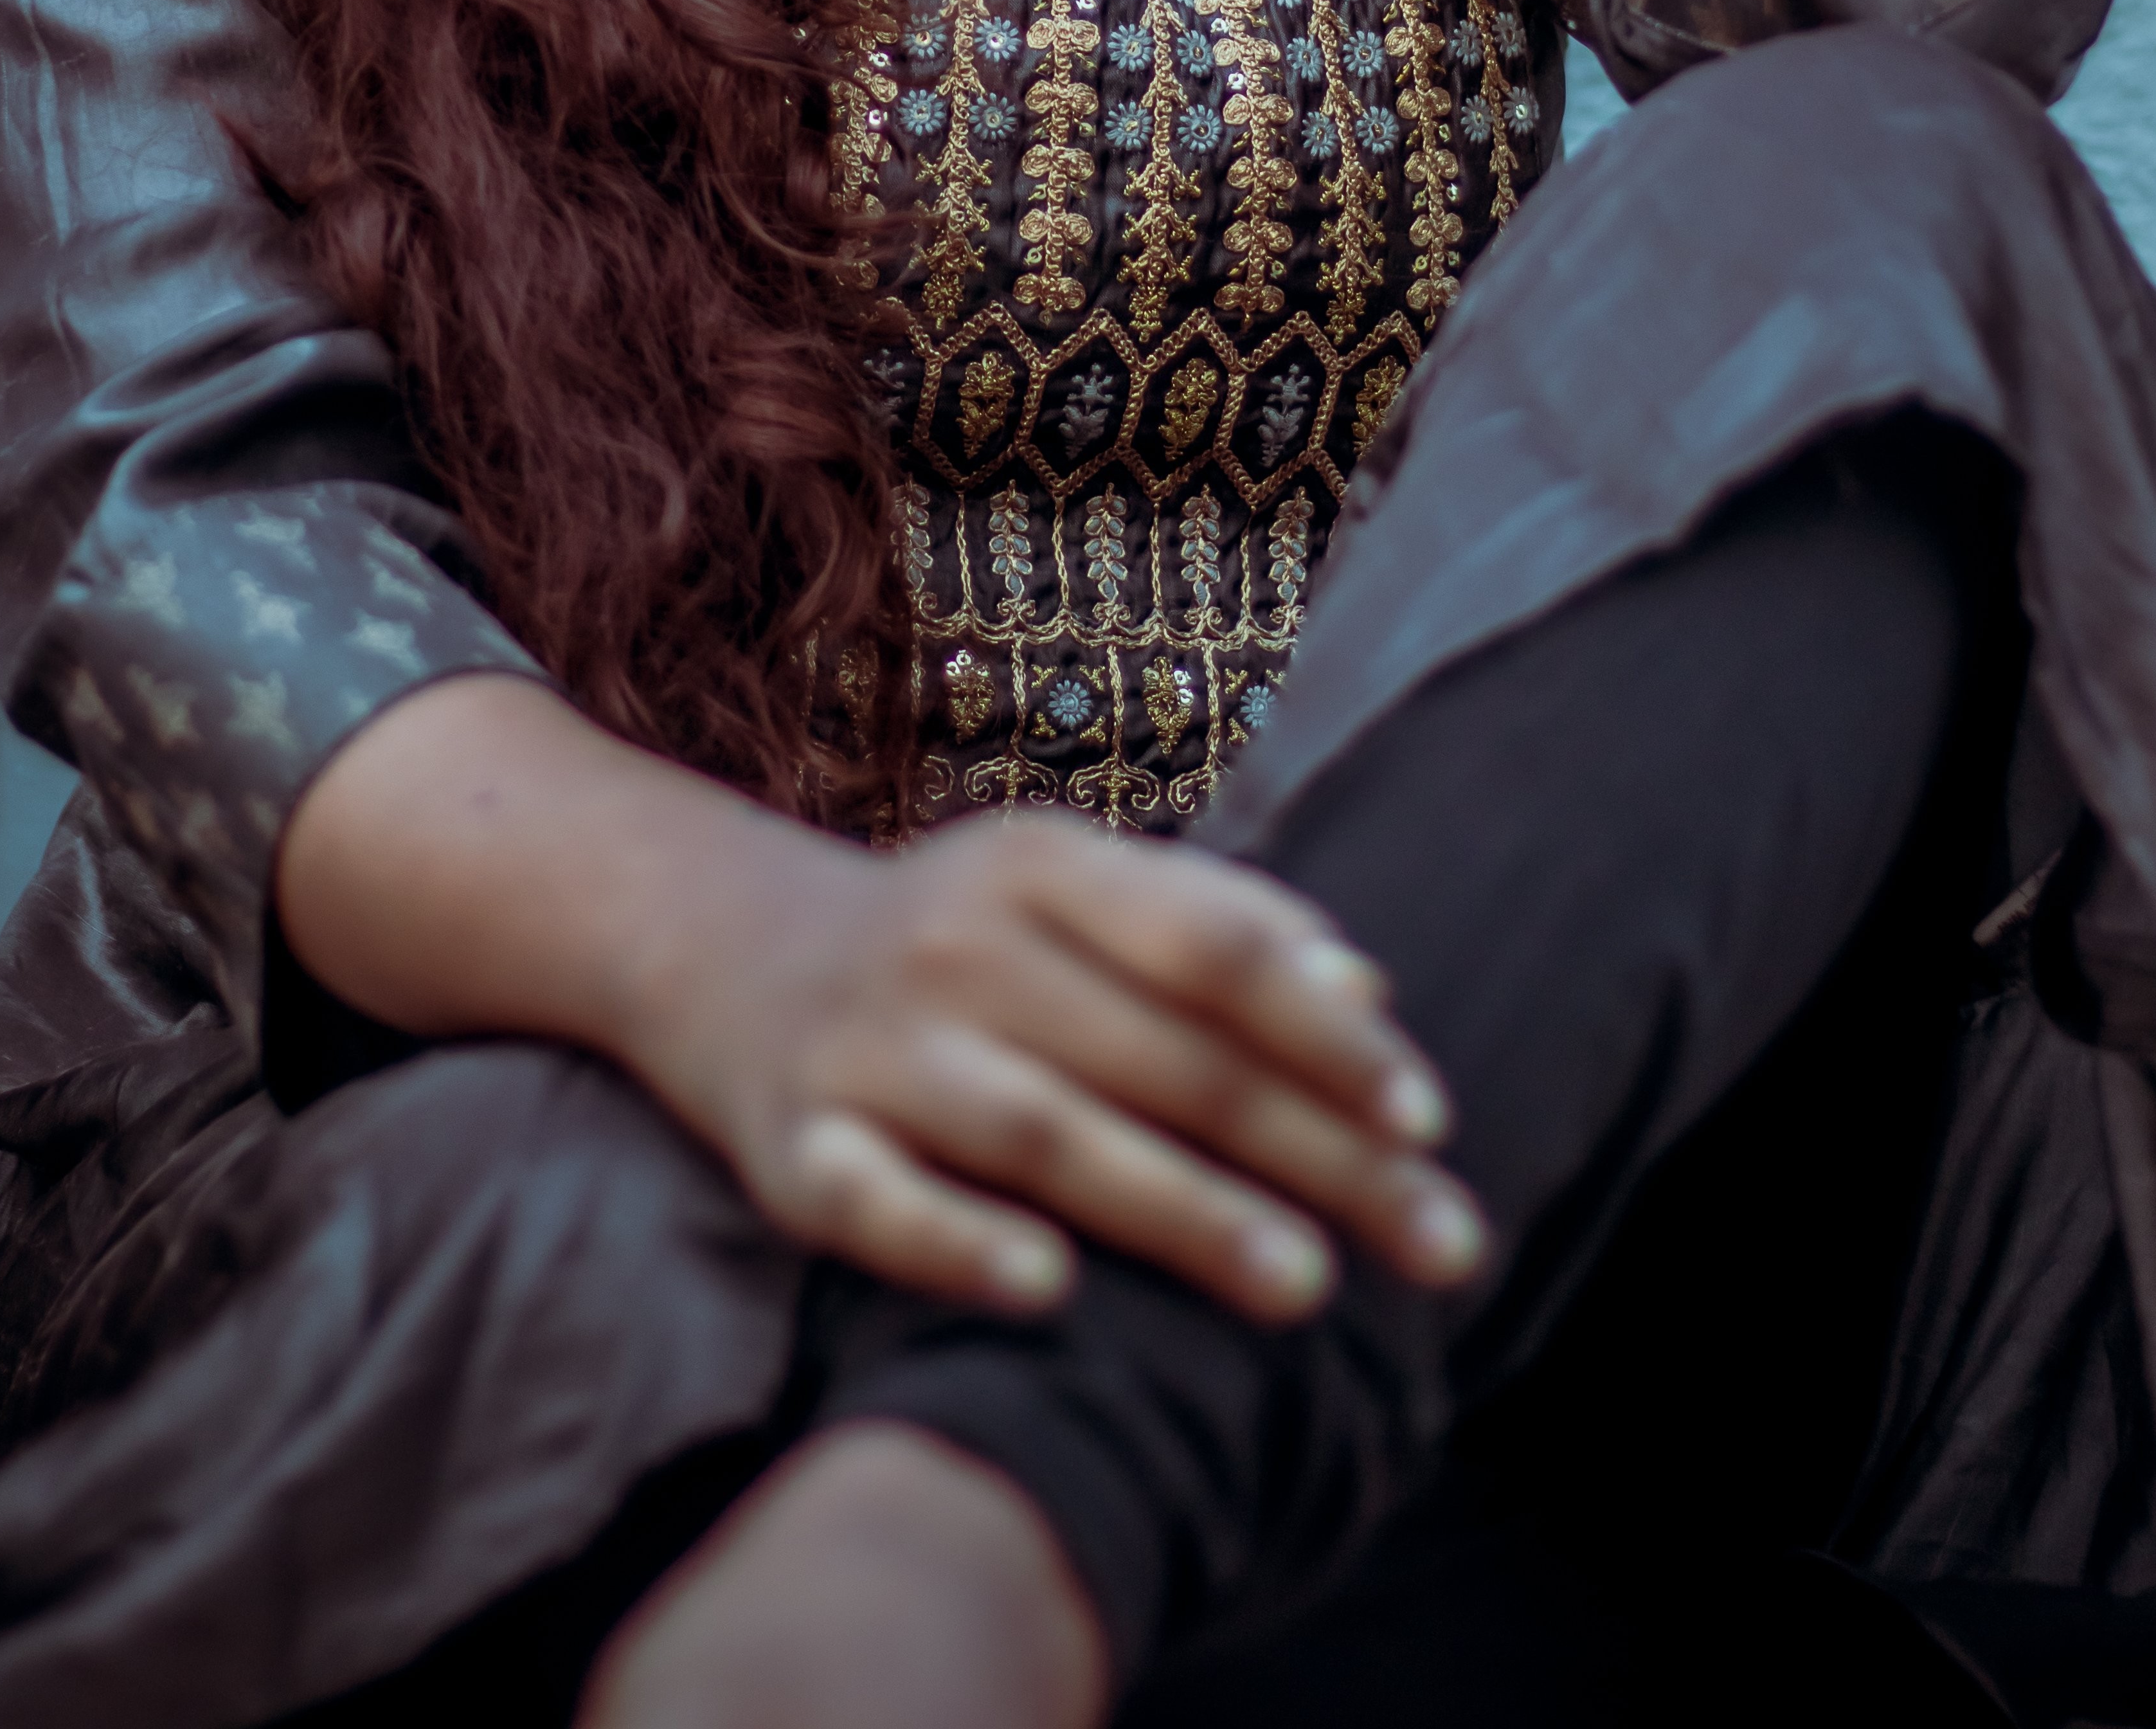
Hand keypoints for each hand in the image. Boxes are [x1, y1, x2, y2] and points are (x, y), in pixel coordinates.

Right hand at [615, 804, 1484, 1322]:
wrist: (719, 947)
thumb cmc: (957, 939)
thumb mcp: (1073, 890)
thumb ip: (1217, 926)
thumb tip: (1368, 995)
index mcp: (1041, 867)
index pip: (1213, 948)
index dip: (1327, 1034)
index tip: (1431, 1121)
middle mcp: (958, 943)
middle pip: (1160, 1056)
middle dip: (1312, 1155)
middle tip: (1436, 1245)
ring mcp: (871, 1046)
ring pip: (1045, 1132)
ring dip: (1178, 1209)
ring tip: (1302, 1286)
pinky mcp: (791, 1144)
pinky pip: (876, 1202)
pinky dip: (957, 1243)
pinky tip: (1047, 1289)